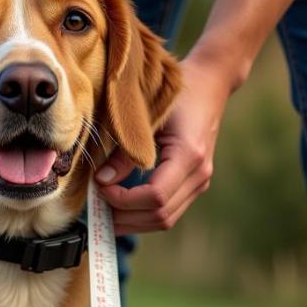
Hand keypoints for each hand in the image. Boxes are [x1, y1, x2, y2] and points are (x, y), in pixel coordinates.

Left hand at [95, 52, 233, 235]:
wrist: (210, 85)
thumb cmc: (175, 94)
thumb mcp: (145, 116)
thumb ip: (124, 152)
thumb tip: (101, 182)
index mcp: (188, 155)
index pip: (155, 197)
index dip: (123, 200)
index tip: (100, 188)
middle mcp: (199, 174)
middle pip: (159, 215)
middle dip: (124, 217)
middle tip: (96, 205)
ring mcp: (200, 182)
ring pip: (165, 220)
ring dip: (132, 221)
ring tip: (104, 209)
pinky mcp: (195, 185)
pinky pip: (169, 211)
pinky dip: (142, 215)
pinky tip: (121, 206)